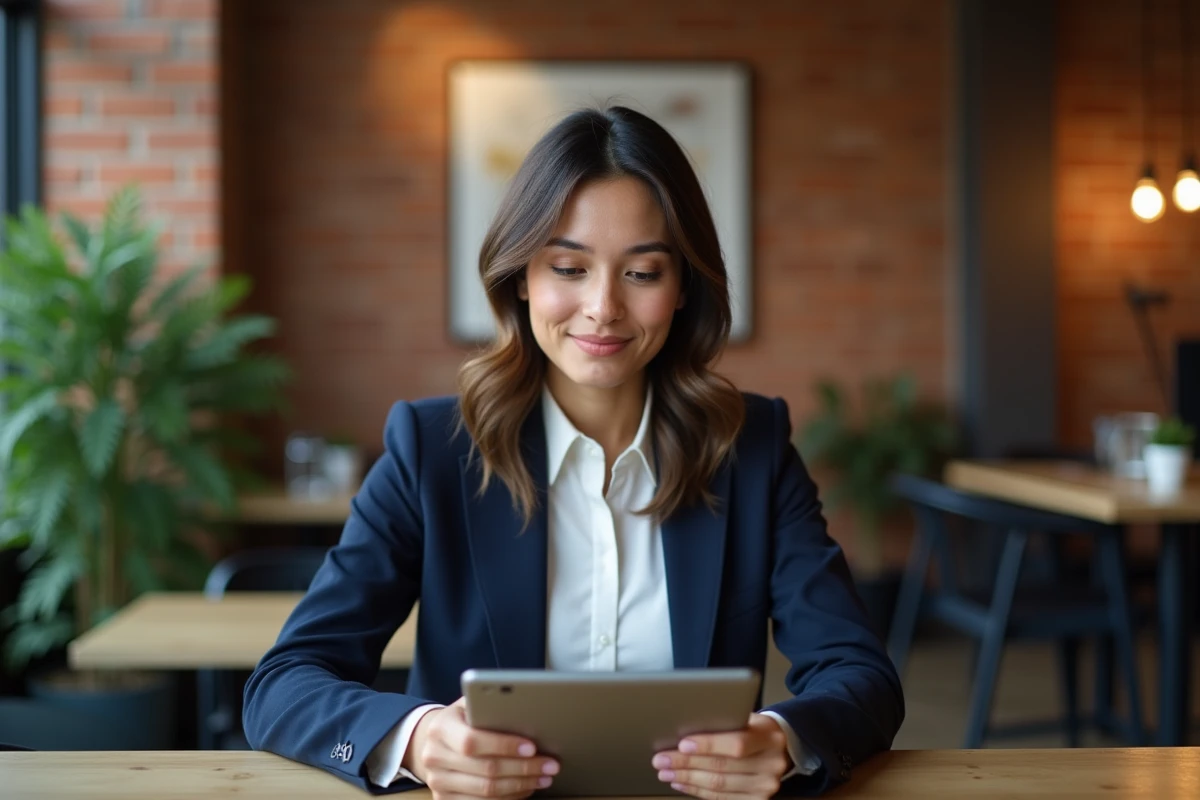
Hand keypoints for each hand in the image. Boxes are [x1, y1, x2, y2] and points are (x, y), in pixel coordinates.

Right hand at [403, 697, 559, 799]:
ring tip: (544, 776)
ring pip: (487, 791)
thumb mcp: (470, 706)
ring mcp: (438, 782)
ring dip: (522, 785)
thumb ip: (489, 709)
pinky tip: (526, 788)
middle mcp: (434, 757)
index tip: (531, 747)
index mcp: (440, 728)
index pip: (472, 741)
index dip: (504, 746)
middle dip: (524, 768)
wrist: (434, 741)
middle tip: (550, 764)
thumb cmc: (462, 720)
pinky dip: (510, 798)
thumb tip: (527, 714)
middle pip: (486, 770)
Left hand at [651, 713, 791, 799]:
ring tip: (666, 771)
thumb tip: (684, 729)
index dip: (708, 745)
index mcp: (769, 736)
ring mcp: (766, 785)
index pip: (736, 743)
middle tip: (662, 759)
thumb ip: (723, 722)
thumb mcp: (746, 717)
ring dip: (687, 778)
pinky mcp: (757, 799)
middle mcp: (772, 763)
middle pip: (722, 767)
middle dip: (686, 763)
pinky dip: (697, 791)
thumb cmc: (754, 729)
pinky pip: (722, 798)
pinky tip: (682, 782)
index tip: (682, 744)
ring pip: (719, 785)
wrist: (779, 748)